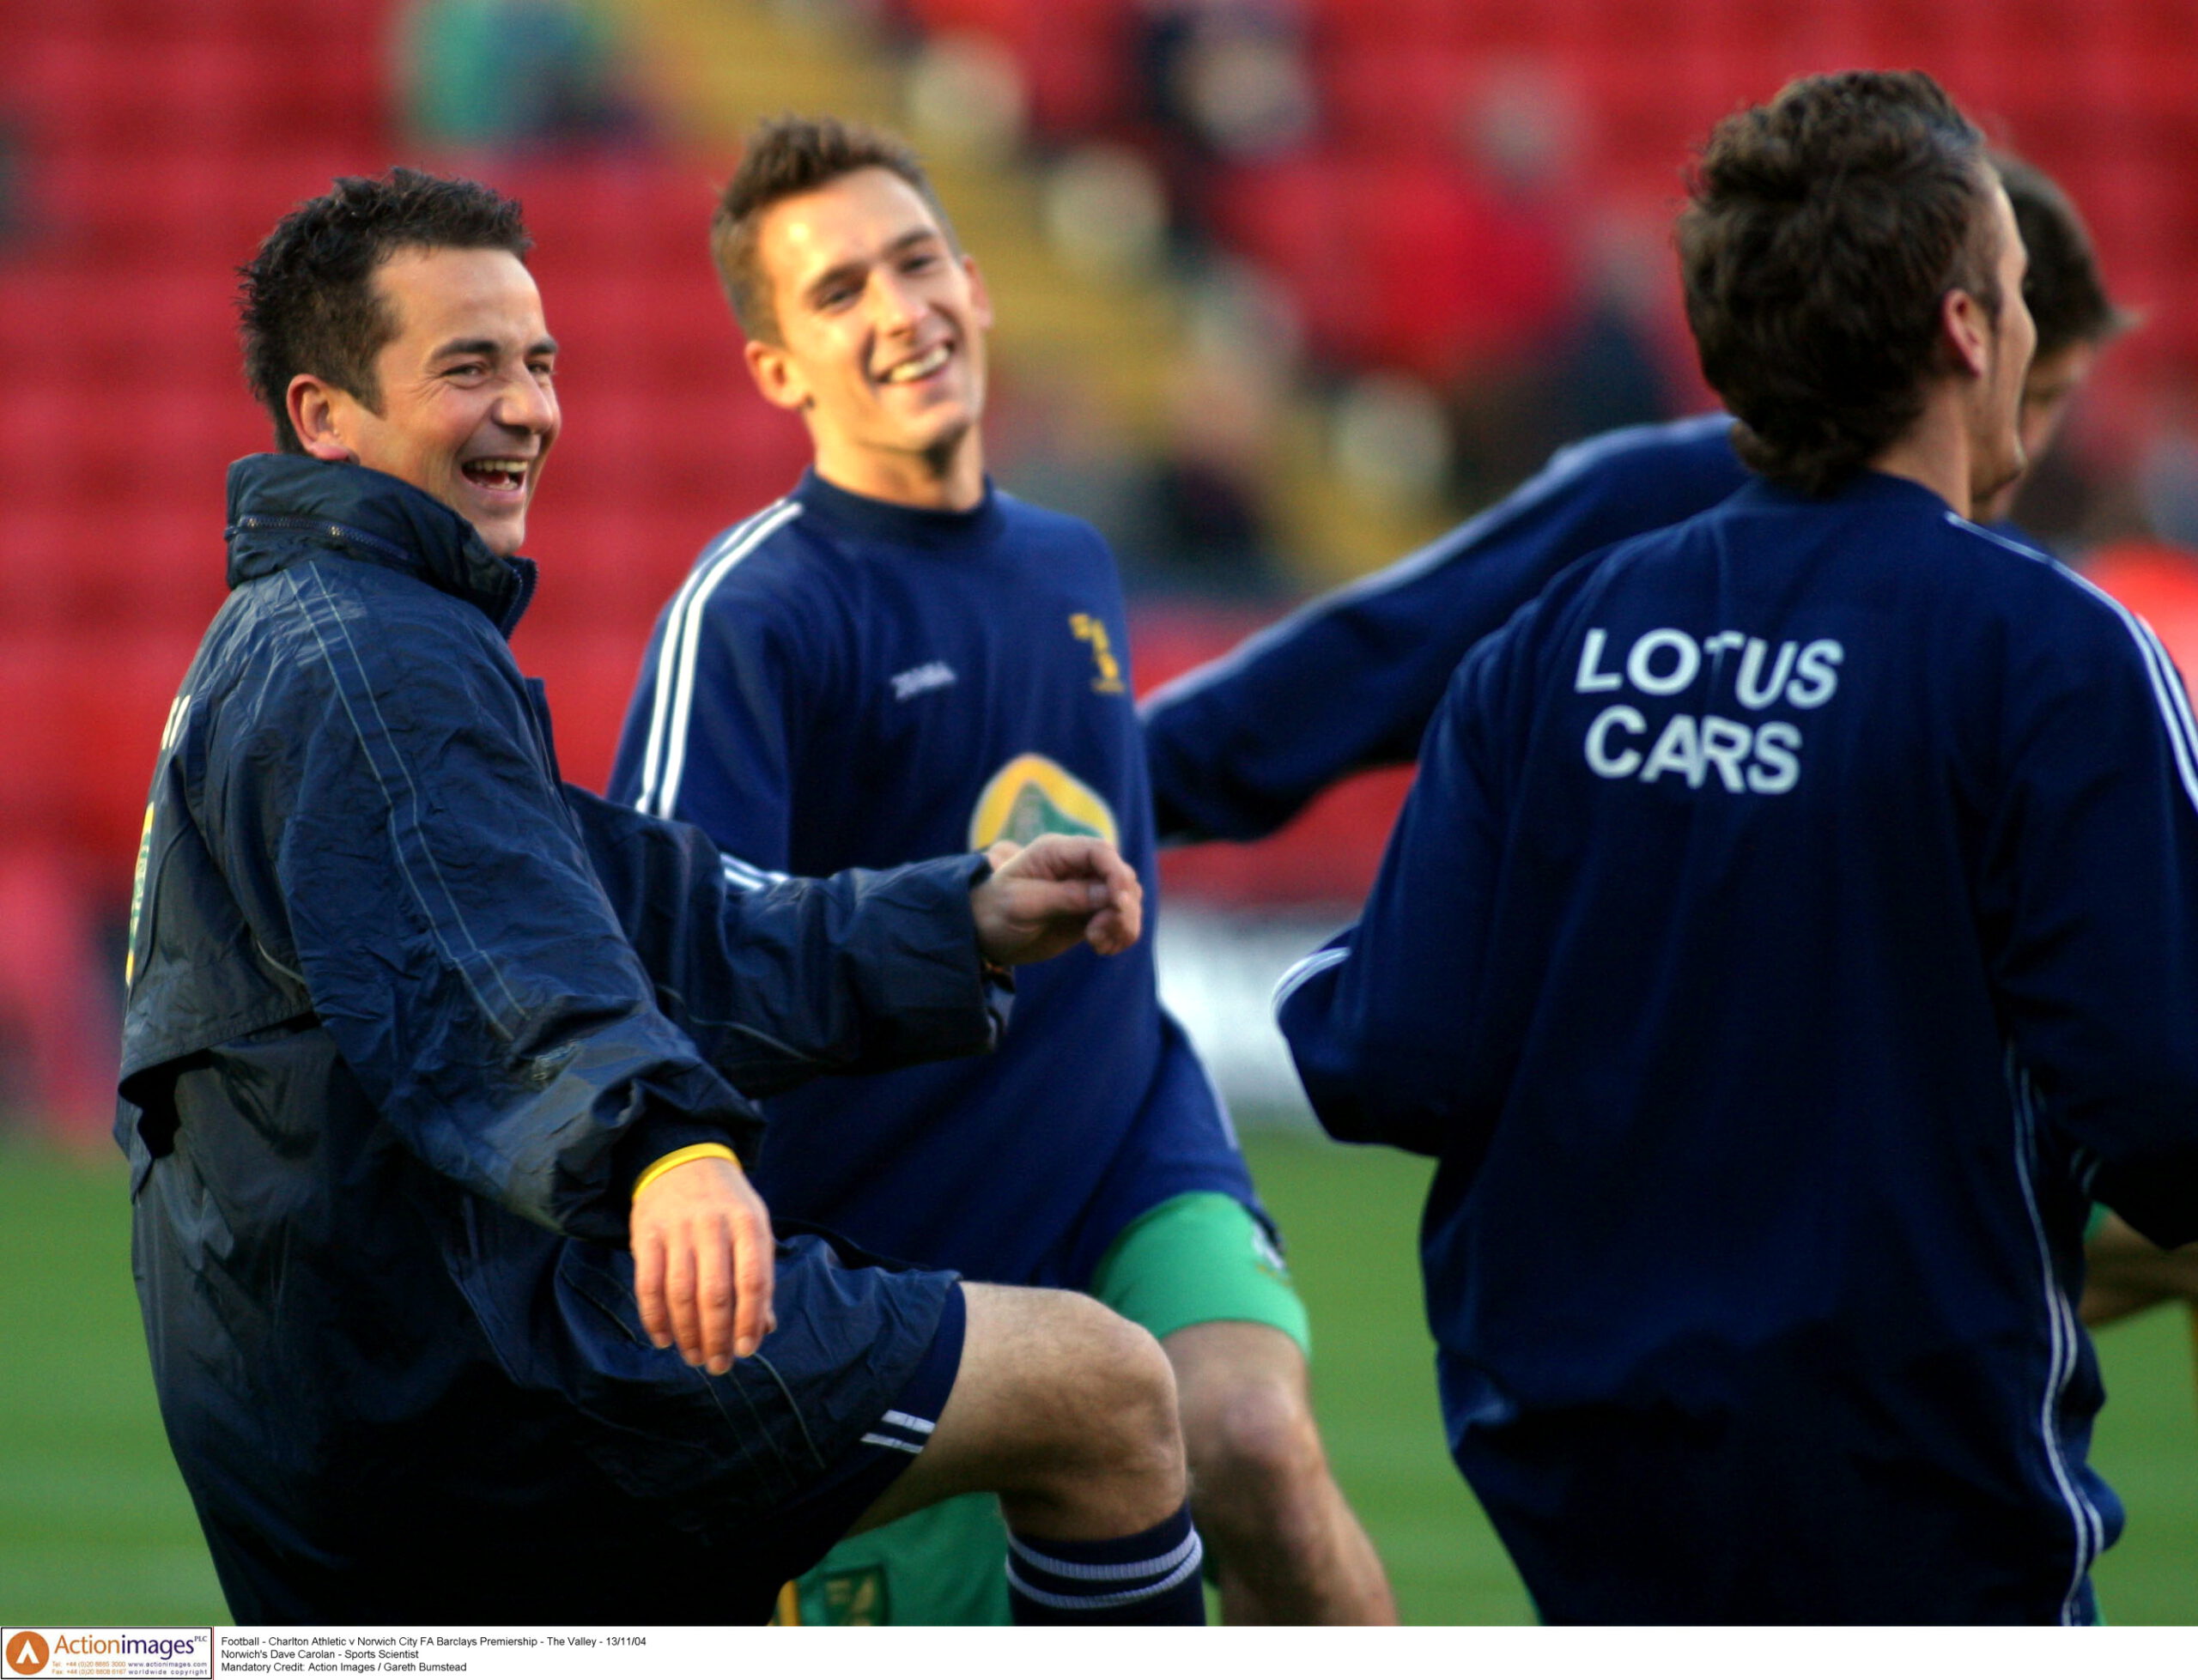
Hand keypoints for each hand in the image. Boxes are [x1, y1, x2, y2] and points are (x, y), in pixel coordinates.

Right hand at [631, 1154, 777, 1372]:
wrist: (682, 1159)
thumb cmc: (727, 1204)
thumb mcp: (753, 1228)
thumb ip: (759, 1276)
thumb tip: (763, 1329)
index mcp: (748, 1223)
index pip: (753, 1281)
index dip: (749, 1321)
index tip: (745, 1351)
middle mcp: (714, 1224)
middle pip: (715, 1293)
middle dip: (717, 1337)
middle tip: (717, 1365)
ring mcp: (678, 1228)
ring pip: (681, 1293)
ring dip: (687, 1333)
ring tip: (693, 1357)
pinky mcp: (646, 1233)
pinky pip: (648, 1284)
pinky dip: (655, 1317)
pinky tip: (663, 1339)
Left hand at [971, 833, 1142, 964]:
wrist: (984, 935)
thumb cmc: (995, 912)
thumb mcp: (1023, 904)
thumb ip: (1066, 896)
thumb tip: (1110, 894)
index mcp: (1056, 852)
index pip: (1100, 851)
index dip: (1116, 874)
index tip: (1117, 903)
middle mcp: (1076, 866)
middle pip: (1122, 875)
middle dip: (1122, 906)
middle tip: (1096, 934)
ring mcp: (1087, 889)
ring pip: (1128, 899)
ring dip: (1123, 924)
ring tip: (1097, 944)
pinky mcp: (1091, 912)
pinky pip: (1122, 919)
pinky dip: (1121, 934)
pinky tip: (1102, 949)